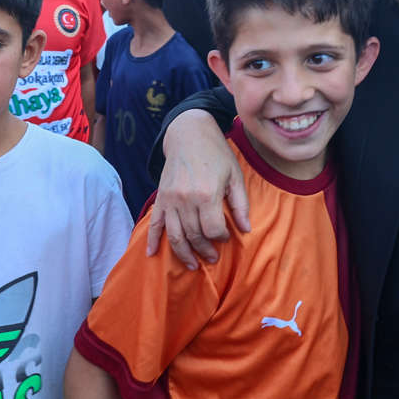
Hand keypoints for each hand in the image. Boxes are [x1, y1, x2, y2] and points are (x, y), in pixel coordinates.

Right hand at [144, 110, 248, 268]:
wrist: (189, 134)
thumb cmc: (216, 154)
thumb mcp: (235, 176)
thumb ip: (241, 204)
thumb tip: (246, 229)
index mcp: (207, 194)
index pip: (213, 229)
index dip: (221, 237)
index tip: (226, 237)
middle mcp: (186, 200)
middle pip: (194, 235)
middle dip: (204, 250)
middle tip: (212, 257)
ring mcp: (170, 200)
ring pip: (175, 235)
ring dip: (183, 254)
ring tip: (193, 265)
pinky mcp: (161, 198)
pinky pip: (154, 223)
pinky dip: (152, 240)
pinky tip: (152, 254)